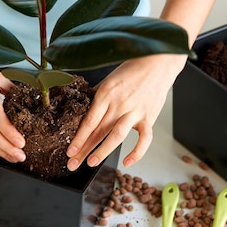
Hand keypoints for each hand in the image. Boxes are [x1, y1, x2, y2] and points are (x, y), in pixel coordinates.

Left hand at [65, 54, 186, 170]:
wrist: (157, 62)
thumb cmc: (131, 71)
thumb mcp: (108, 80)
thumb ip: (96, 97)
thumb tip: (82, 111)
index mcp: (106, 93)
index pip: (88, 121)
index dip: (78, 138)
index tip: (69, 151)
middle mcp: (120, 104)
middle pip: (98, 131)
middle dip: (84, 150)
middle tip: (73, 164)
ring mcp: (135, 112)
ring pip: (117, 136)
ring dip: (103, 151)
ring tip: (91, 163)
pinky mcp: (149, 118)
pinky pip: (144, 139)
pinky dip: (137, 153)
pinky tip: (127, 162)